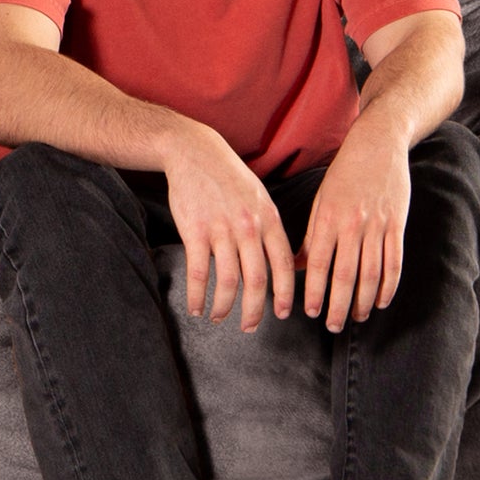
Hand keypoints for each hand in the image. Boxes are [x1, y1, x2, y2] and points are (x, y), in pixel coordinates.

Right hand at [162, 121, 296, 331]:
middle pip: (257, 280)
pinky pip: (199, 273)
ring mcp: (222, 229)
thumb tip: (284, 262)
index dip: (285, 293)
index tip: (283, 314)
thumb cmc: (229, 177)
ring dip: (225, 307)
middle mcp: (249, 226)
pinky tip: (196, 307)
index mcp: (269, 219)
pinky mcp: (195, 231)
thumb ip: (270, 228)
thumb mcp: (259, 198)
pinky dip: (198, 295)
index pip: (283, 264)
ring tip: (220, 318)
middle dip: (255, 311)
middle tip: (250, 328)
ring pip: (229, 281)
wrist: (195, 152)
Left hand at [301, 117, 410, 333]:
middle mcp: (352, 224)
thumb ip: (311, 235)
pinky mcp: (397, 225)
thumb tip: (299, 267)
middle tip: (332, 326)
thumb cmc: (343, 174)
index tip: (310, 312)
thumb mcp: (321, 201)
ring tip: (355, 318)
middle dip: (338, 305)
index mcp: (328, 218)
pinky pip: (394, 262)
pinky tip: (381, 301)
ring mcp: (377, 225)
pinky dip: (388, 286)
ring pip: (371, 273)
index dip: (315, 291)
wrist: (378, 144)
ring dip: (362, 301)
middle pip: (345, 275)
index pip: (319, 264)